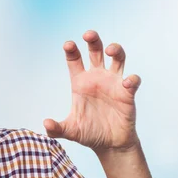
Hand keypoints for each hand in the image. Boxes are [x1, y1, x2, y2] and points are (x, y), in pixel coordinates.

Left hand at [43, 30, 140, 152]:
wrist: (109, 144)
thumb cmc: (89, 133)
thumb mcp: (70, 131)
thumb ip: (57, 128)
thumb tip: (45, 124)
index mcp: (80, 83)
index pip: (75, 61)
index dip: (71, 51)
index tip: (68, 44)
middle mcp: (97, 78)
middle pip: (96, 51)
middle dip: (93, 40)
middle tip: (88, 34)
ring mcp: (113, 83)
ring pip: (117, 58)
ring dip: (115, 50)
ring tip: (110, 49)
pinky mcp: (127, 93)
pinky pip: (132, 81)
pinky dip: (131, 79)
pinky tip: (127, 82)